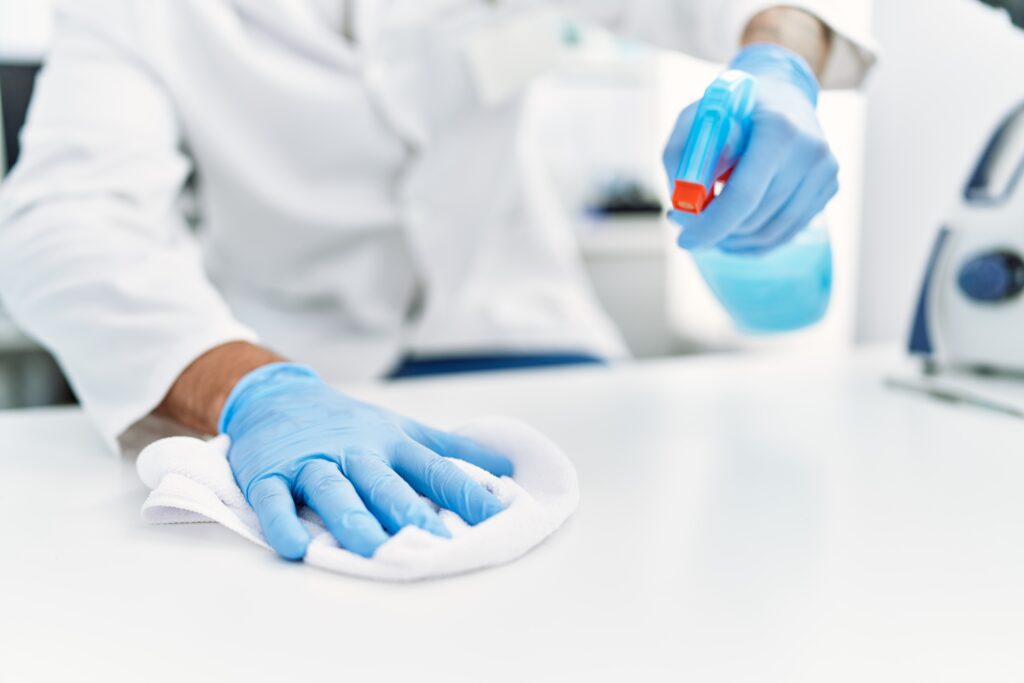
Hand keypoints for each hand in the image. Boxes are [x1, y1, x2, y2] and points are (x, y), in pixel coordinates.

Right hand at [219, 363, 512, 559]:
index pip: (434, 470)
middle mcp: (355, 452)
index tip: (498, 518)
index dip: (466, 494)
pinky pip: (274, 501)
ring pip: (333, 491)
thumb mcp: (401, 429)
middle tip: (434, 543)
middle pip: (384, 483)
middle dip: (409, 513)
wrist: (275, 396)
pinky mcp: (269, 474)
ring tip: (370, 548)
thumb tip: (505, 469)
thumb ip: (449, 451)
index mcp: (391, 444)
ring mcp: (311, 462)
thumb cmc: (347, 424)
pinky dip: (282, 523)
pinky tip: (295, 547)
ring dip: (351, 518)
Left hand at [663, 44, 838, 254]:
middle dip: (715, 230)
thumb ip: (681, 156)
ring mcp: (825, 172)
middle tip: (687, 225)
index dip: (711, 225)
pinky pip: (786, 233)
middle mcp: (809, 152)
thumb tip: (683, 205)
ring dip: (733, 239)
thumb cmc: (733, 109)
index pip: (744, 195)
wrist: (782, 94)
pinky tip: (733, 231)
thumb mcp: (697, 119)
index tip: (684, 240)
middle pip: (755, 219)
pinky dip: (755, 241)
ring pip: (770, 233)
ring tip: (709, 226)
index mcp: (778, 129)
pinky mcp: (829, 187)